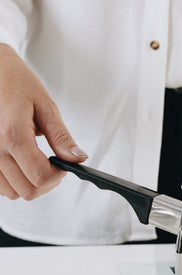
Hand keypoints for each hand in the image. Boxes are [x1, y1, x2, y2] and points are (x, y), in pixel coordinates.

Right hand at [0, 44, 87, 199]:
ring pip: (10, 193)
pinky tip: (21, 163)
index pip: (40, 176)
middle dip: (46, 183)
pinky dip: (12, 181)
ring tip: (37, 163)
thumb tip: (77, 159)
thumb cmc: (15, 81)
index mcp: (12, 135)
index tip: (63, 164)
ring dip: (29, 184)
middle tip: (54, 165)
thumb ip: (60, 136)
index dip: (58, 175)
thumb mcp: (45, 105)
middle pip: (26, 191)